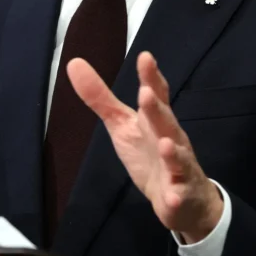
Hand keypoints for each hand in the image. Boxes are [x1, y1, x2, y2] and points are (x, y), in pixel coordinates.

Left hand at [68, 51, 222, 242]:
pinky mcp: (180, 193)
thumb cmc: (149, 153)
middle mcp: (170, 138)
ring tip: (165, 145)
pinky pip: (179, 194)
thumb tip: (74, 63)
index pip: (156, 95)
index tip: (145, 57)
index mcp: (155, 120)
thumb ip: (101, 98)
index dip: (151, 77)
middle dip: (157, 109)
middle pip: (166, 122)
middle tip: (146, 94)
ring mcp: (178, 167)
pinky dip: (176, 195)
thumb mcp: (122, 125)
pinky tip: (171, 197)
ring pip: (178, 158)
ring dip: (172, 152)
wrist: (181, 198)